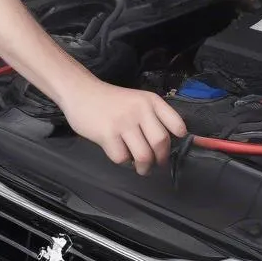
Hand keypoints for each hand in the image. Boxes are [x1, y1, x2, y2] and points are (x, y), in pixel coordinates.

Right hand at [58, 76, 187, 174]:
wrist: (81, 92)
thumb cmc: (111, 101)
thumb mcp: (136, 100)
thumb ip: (151, 116)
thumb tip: (165, 144)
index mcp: (150, 101)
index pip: (175, 122)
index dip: (180, 137)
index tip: (176, 145)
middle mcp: (140, 110)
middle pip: (161, 143)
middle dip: (161, 158)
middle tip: (157, 163)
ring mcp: (124, 122)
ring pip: (144, 155)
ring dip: (144, 167)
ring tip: (142, 168)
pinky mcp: (108, 134)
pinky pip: (122, 158)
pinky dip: (123, 161)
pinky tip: (120, 154)